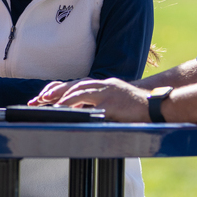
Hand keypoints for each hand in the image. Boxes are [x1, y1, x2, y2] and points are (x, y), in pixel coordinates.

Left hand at [33, 78, 150, 122]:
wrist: (157, 105)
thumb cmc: (135, 106)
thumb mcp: (114, 100)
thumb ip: (98, 103)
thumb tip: (78, 111)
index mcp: (103, 84)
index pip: (76, 84)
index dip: (59, 89)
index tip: (43, 96)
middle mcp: (104, 85)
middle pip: (75, 85)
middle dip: (56, 91)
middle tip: (40, 99)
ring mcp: (108, 93)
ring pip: (81, 91)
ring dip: (63, 98)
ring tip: (49, 103)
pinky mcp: (113, 104)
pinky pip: (93, 106)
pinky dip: (80, 108)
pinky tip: (70, 112)